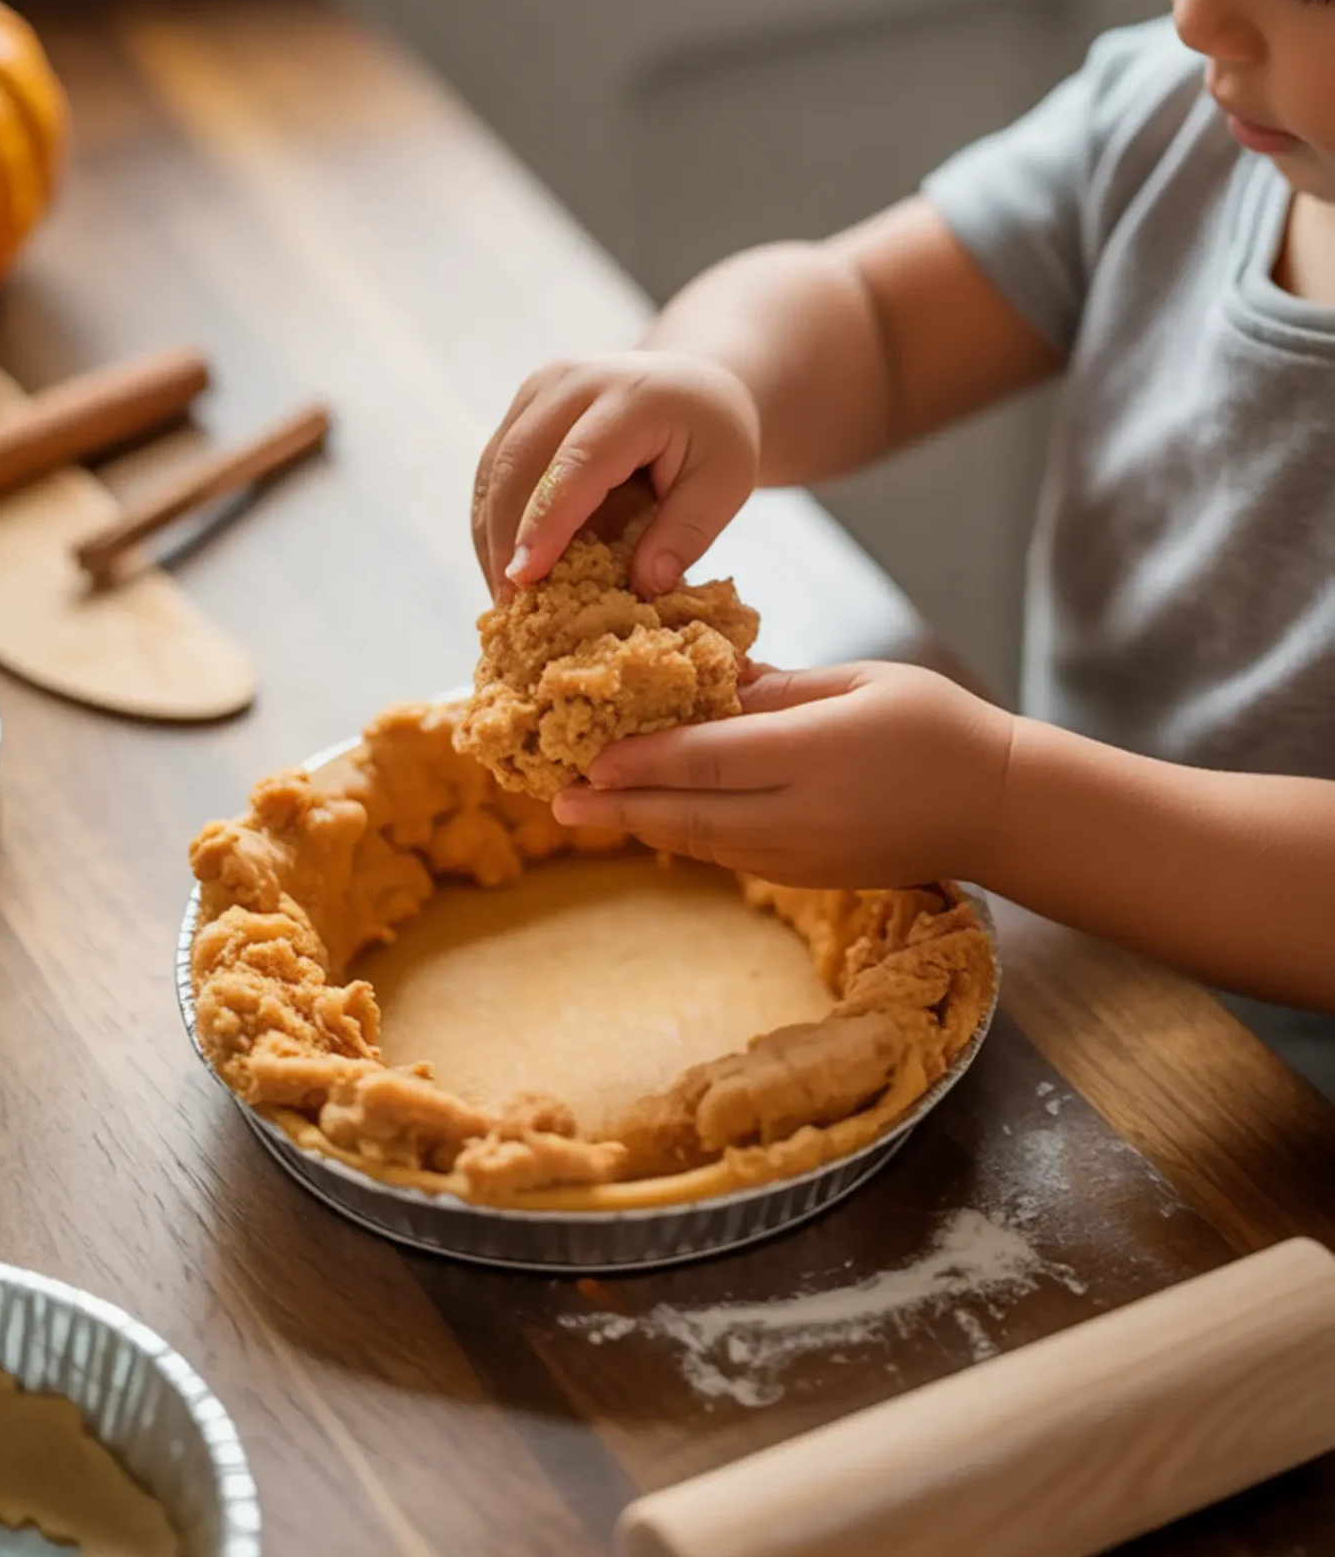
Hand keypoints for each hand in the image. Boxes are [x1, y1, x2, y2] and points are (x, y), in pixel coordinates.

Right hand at [471, 350, 759, 597]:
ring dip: (492, 538)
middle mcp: (574, 381)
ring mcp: (539, 390)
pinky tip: (506, 568)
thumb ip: (687, 532)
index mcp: (632, 396)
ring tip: (506, 601)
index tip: (526, 578)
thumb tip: (646, 586)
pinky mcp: (521, 407)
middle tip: (511, 611)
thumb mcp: (725, 482)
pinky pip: (493, 471)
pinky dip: (494, 524)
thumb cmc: (712, 436)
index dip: (546, 522)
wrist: (692, 383)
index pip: (578, 463)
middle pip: (519, 463)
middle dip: (506, 540)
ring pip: (495, 469)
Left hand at [550, 663, 1011, 886]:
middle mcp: (802, 816)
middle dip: (619, 807)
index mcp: (816, 756)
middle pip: (691, 816)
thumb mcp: (857, 682)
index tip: (588, 752)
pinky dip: (684, 837)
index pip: (708, 760)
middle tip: (557, 799)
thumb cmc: (936, 727)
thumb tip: (701, 680)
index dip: (642, 759)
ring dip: (642, 825)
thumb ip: (775, 688)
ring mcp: (803, 856)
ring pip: (703, 844)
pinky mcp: (807, 876)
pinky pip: (730, 856)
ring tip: (584, 809)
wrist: (999, 808)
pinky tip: (651, 818)